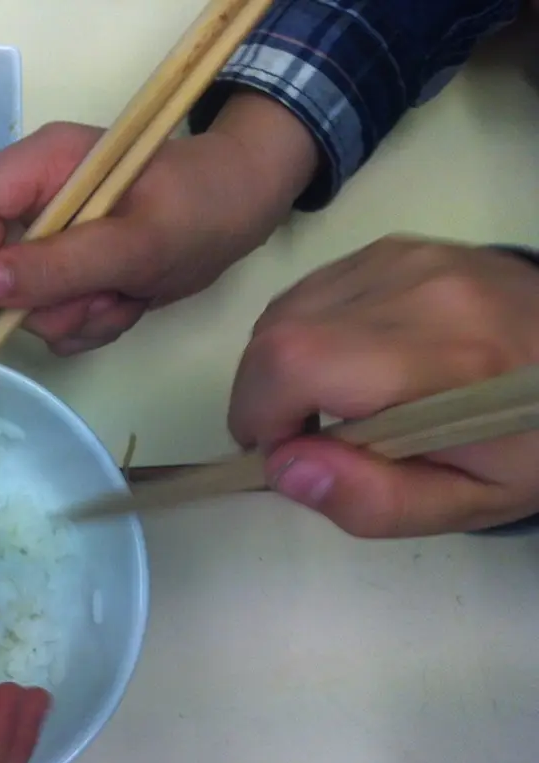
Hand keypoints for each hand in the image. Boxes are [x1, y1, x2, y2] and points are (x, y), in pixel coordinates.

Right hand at [0, 92, 317, 355]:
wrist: (244, 209)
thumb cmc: (204, 207)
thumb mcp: (139, 242)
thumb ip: (60, 265)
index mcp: (40, 164)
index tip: (30, 294)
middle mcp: (32, 199)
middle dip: (47, 303)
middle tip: (104, 298)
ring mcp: (45, 236)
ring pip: (21, 305)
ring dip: (75, 317)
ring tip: (126, 297)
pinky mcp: (62, 268)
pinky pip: (48, 318)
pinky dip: (88, 324)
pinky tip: (126, 302)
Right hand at [230, 235, 538, 536]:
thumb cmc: (524, 442)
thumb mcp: (466, 504)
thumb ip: (374, 501)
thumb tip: (283, 465)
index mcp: (450, 361)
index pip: (300, 363)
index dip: (263, 414)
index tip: (290, 456)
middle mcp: (422, 290)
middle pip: (277, 337)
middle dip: (260, 401)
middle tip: (303, 440)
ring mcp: (405, 259)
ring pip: (281, 313)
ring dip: (275, 370)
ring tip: (324, 405)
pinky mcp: (391, 248)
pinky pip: (307, 294)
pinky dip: (299, 338)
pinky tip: (339, 367)